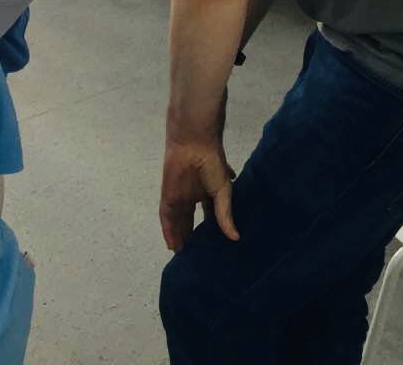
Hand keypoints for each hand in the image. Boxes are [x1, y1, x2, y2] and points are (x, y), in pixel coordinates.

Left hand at [159, 136, 237, 252]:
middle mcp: (192, 197)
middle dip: (191, 237)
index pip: (207, 217)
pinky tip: (172, 244)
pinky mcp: (168, 196)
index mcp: (207, 194)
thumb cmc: (212, 164)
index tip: (213, 247)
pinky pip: (166, 217)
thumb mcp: (223, 192)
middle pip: (189, 221)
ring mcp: (179, 197)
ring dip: (179, 237)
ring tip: (182, 254)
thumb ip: (225, 215)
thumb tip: (236, 237)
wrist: (194, 144)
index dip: (209, 231)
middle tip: (194, 256)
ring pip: (177, 221)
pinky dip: (168, 231)